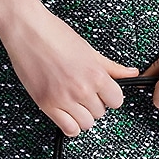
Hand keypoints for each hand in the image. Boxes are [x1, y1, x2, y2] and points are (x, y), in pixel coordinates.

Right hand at [0, 7, 138, 136]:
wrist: (27, 29)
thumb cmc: (55, 34)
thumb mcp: (89, 50)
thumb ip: (111, 67)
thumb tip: (131, 73)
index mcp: (95, 74)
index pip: (116, 100)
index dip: (110, 96)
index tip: (103, 92)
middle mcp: (81, 89)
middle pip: (100, 112)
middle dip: (94, 104)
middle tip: (84, 92)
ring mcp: (63, 98)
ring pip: (86, 124)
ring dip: (83, 116)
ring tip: (74, 103)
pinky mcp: (46, 104)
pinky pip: (68, 129)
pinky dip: (70, 126)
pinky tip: (67, 114)